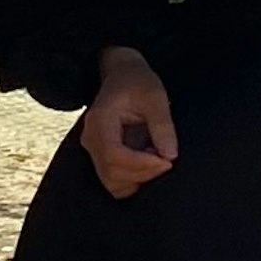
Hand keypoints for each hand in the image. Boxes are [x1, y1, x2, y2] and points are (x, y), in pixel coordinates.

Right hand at [83, 44, 179, 199]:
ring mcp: (94, 150)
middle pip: (112, 173)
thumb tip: (170, 156)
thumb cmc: (137, 83)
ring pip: (113, 184)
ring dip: (139, 178)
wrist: (123, 77)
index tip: (167, 160)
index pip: (113, 154)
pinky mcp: (101, 159)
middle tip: (167, 159)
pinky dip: (134, 180)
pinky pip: (115, 183)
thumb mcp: (155, 97)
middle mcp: (91, 138)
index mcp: (100, 120)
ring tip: (156, 157)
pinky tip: (147, 161)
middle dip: (144, 173)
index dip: (141, 164)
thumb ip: (162, 126)